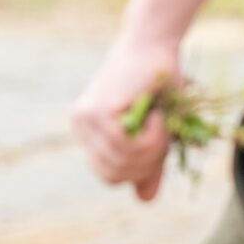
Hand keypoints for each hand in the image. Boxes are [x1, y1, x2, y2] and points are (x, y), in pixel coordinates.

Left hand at [70, 30, 182, 203]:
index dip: (136, 172)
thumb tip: (144, 200)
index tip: (157, 149)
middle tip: (163, 134)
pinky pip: (127, 145)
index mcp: (89, 131)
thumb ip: (147, 163)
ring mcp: (86, 118)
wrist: (154, 43)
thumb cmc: (157, 83)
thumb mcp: (155, 131)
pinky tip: (156, 114)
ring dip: (153, 148)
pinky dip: (151, 136)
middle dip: (145, 164)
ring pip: (122, 161)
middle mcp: (81, 125)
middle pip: (113, 174)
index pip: (108, 175)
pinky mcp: (98, 110)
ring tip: (161, 121)